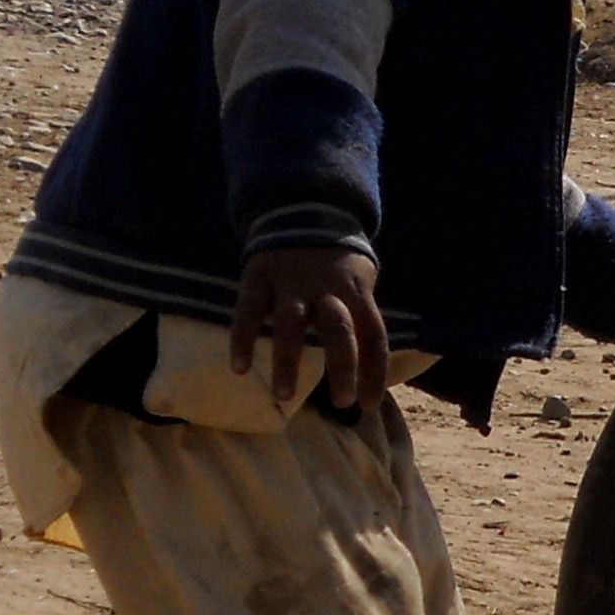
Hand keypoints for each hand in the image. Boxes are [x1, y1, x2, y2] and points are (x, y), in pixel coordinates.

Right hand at [229, 245, 388, 410]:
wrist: (303, 209)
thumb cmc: (336, 263)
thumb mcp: (360, 280)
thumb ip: (362, 317)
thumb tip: (371, 369)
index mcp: (356, 291)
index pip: (373, 335)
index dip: (375, 371)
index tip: (368, 405)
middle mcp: (326, 288)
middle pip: (339, 329)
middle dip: (343, 366)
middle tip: (342, 403)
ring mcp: (291, 283)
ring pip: (291, 324)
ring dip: (288, 361)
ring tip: (284, 397)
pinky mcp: (259, 278)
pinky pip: (249, 311)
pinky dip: (243, 339)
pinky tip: (239, 369)